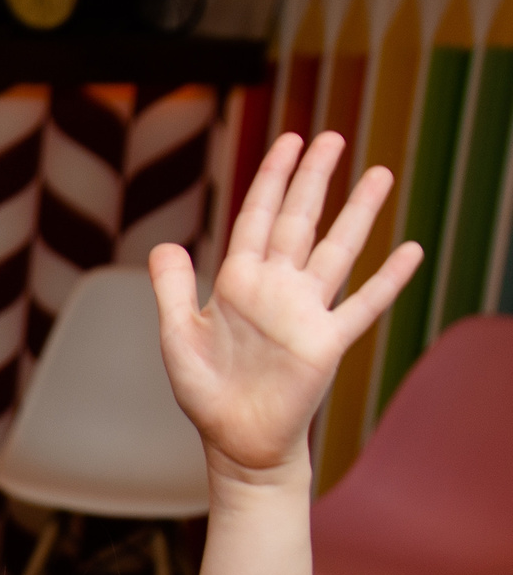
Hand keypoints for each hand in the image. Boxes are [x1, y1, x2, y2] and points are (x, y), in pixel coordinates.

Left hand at [151, 130, 423, 481]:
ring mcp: (305, 312)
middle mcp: (275, 288)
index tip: (290, 140)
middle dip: (313, 179)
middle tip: (332, 136)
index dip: (272, 179)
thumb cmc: (205, 388)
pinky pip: (362, 305)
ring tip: (380, 173)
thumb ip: (172, 288)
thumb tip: (165, 245)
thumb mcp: (177, 334)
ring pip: (336, 250)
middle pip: (299, 220)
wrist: (234, 438)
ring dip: (358, 213)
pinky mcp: (326, 342)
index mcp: (237, 281)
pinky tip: (409, 250)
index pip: (257, 217)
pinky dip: (386, 280)